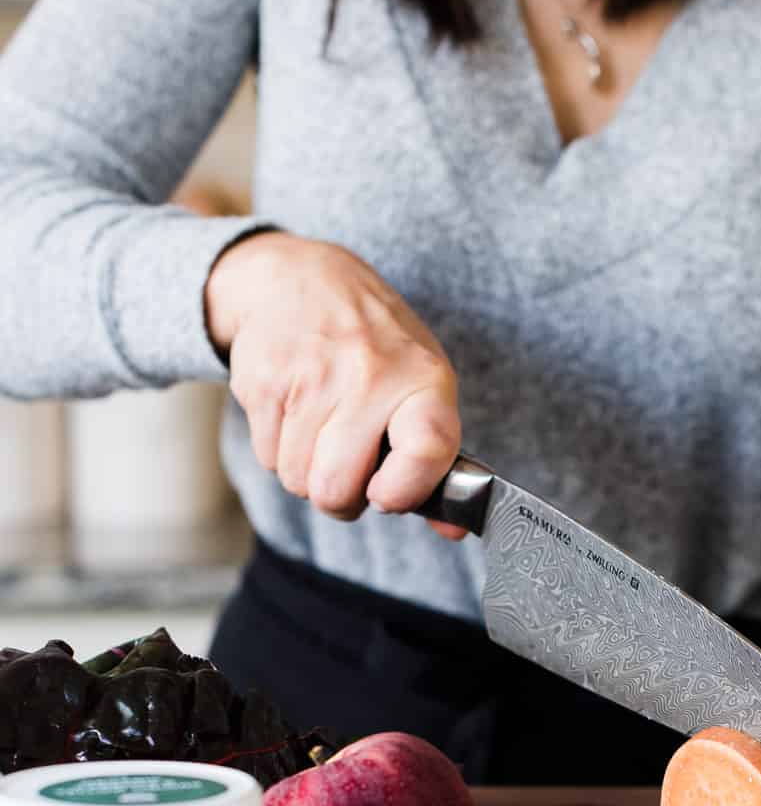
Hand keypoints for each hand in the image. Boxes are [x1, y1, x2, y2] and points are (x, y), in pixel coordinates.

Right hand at [205, 232, 464, 532]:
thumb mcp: (421, 383)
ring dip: (307, 473)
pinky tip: (295, 413)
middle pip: (336, 489)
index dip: (404, 490)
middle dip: (339, 497)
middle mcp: (368, 376)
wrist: (299, 278)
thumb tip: (453, 527)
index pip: (427, 449)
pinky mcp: (262, 382)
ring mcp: (310, 379)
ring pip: (297, 481)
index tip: (387, 496)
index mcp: (423, 380)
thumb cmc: (374, 345)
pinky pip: (268, 458)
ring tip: (322, 432)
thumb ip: (436, 459)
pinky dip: (280, 450)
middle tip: (348, 470)